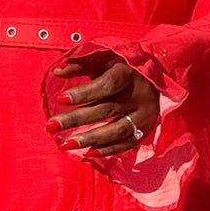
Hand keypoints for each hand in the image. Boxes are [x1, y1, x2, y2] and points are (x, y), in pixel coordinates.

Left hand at [45, 50, 159, 156]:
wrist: (159, 73)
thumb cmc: (123, 64)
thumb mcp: (104, 57)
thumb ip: (81, 63)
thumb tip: (56, 72)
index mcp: (129, 73)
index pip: (106, 85)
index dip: (83, 93)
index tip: (60, 99)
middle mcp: (139, 95)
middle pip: (106, 110)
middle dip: (76, 119)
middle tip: (50, 126)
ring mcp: (144, 115)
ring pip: (116, 131)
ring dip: (89, 139)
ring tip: (65, 144)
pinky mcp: (146, 129)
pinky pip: (126, 144)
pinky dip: (107, 150)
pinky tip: (87, 153)